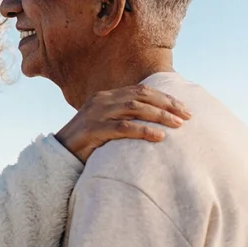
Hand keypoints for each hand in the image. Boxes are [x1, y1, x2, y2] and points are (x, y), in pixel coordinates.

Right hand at [55, 84, 191, 161]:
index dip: (165, 97)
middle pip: (141, 96)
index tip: (184, 108)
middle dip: (167, 105)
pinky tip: (159, 136)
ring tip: (178, 125)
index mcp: (106, 96)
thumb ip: (124, 117)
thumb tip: (156, 119)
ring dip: (160, 116)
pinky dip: (144, 130)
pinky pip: (123, 128)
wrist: (59, 156)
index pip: (141, 90)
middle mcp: (101, 101)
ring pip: (134, 108)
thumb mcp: (106, 124)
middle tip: (187, 116)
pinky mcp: (93, 130)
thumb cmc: (88, 143)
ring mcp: (96, 114)